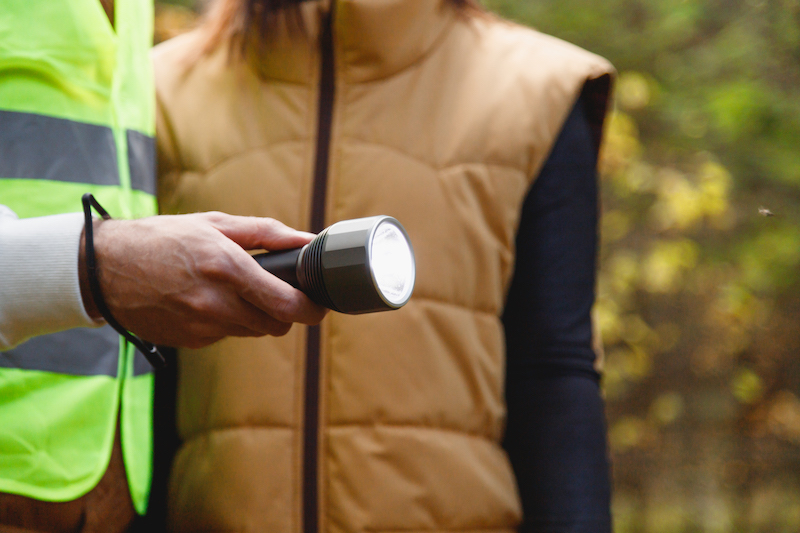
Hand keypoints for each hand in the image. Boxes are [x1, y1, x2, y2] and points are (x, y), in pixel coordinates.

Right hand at [79, 212, 326, 347]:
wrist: (104, 268)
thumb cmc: (163, 238)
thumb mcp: (216, 224)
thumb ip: (268, 233)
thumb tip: (309, 240)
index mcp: (228, 268)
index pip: (288, 306)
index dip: (312, 308)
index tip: (319, 302)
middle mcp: (217, 303)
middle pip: (277, 325)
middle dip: (285, 311)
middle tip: (279, 292)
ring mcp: (202, 327)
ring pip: (253, 332)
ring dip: (255, 315)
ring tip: (235, 290)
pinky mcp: (190, 342)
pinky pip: (225, 336)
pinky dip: (227, 322)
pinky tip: (207, 301)